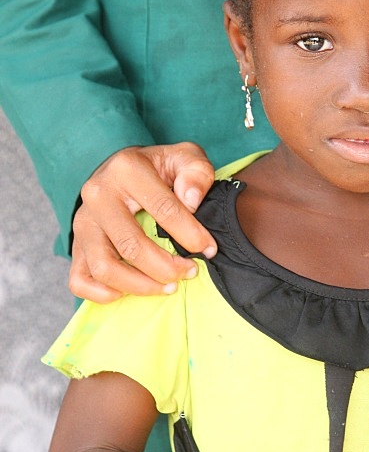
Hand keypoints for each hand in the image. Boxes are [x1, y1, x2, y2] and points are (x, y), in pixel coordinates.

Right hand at [70, 143, 216, 301]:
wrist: (120, 170)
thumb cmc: (158, 169)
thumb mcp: (184, 157)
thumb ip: (196, 172)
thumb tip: (192, 201)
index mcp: (126, 169)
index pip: (163, 209)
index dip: (191, 235)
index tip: (209, 249)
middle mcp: (97, 196)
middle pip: (131, 246)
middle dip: (167, 267)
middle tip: (190, 271)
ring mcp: (82, 223)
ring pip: (104, 268)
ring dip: (141, 286)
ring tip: (168, 286)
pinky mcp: (75, 244)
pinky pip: (79, 280)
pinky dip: (103, 294)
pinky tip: (130, 291)